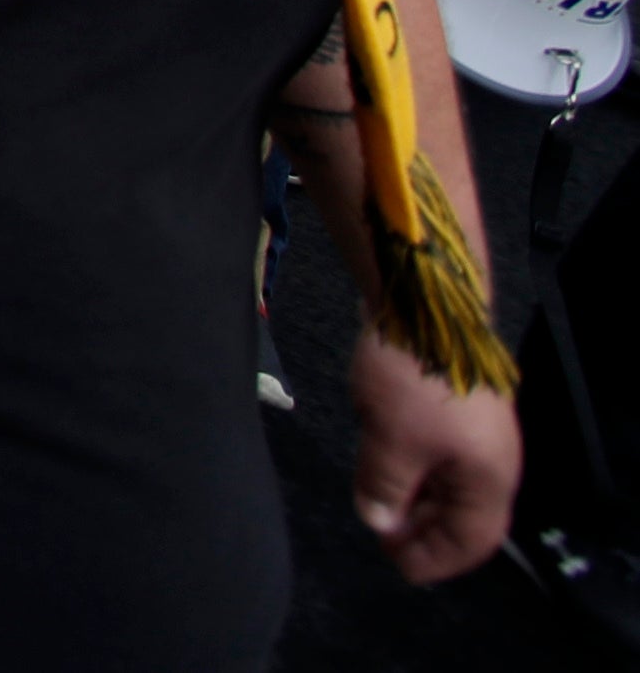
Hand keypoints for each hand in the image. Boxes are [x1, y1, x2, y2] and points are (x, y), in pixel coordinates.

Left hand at [352, 325, 522, 583]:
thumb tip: (379, 522)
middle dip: (423, 531)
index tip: (400, 567)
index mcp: (489, 478)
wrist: (423, 302)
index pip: (472, 540)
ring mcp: (474, 432)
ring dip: (415, 500)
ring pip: (447, 483)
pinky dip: (413, 470)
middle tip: (382, 538)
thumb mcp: (391, 442)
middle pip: (462, 514)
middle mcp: (490, 459)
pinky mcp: (453, 408)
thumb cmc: (414, 380)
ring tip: (378, 508)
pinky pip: (437, 455)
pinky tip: (383, 469)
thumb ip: (384, 488)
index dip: (437, 559)